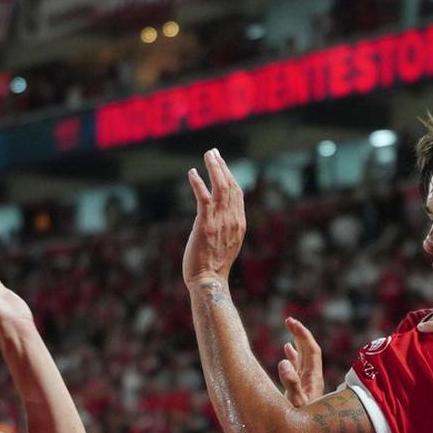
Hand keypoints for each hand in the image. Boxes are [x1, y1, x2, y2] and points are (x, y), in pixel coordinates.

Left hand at [183, 149, 246, 285]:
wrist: (209, 280)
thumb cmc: (213, 266)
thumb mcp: (226, 244)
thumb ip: (225, 228)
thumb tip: (219, 220)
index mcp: (239, 223)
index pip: (237, 194)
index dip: (230, 176)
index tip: (222, 164)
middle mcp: (233, 219)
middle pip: (231, 186)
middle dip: (222, 166)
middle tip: (213, 152)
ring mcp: (220, 221)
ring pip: (220, 187)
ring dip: (214, 168)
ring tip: (207, 154)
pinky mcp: (205, 223)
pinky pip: (204, 197)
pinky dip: (199, 182)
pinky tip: (193, 172)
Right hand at [278, 317, 324, 407]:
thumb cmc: (301, 423)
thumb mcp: (295, 403)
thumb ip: (291, 384)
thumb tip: (284, 362)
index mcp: (313, 379)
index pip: (312, 350)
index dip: (303, 335)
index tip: (291, 322)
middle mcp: (312, 379)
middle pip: (309, 351)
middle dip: (300, 334)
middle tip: (289, 320)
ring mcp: (307, 384)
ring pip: (304, 358)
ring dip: (297, 343)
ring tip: (289, 329)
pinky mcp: (300, 390)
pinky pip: (298, 368)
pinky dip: (292, 356)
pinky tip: (286, 350)